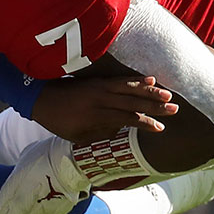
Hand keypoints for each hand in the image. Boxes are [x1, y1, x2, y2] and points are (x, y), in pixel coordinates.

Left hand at [31, 76, 176, 144]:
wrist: (39, 97)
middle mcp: (100, 99)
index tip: (161, 128)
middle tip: (174, 109)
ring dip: (150, 90)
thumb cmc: (57, 120)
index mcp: (95, 115)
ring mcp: (99, 87)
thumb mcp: (76, 135)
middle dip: (155, 106)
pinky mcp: (97, 79)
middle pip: (133, 102)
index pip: (127, 119)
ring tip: (168, 94)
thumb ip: (100, 133)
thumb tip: (120, 129)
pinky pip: (120, 78)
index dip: (145, 123)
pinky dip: (135, 79)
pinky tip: (149, 78)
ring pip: (130, 88)